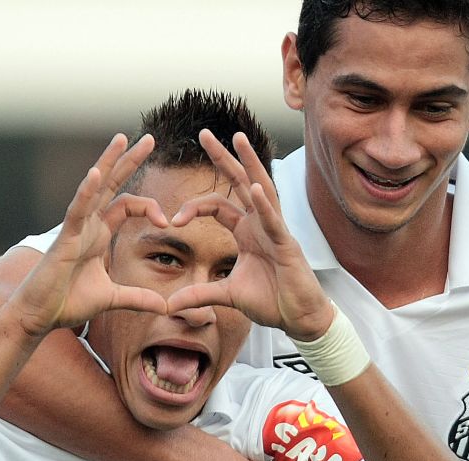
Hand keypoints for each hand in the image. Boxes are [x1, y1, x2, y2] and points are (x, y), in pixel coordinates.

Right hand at [9, 133, 169, 335]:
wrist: (40, 315)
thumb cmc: (68, 302)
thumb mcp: (112, 298)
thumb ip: (138, 298)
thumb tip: (166, 306)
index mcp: (98, 233)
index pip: (127, 204)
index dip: (150, 207)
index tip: (167, 221)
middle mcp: (87, 224)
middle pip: (111, 184)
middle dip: (130, 161)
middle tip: (150, 138)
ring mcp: (75, 228)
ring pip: (93, 188)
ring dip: (108, 162)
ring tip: (123, 139)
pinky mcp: (64, 239)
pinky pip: (76, 210)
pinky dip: (85, 192)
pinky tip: (95, 173)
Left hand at [166, 129, 333, 341]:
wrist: (299, 318)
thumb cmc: (271, 301)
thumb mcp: (227, 296)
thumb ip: (199, 295)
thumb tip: (169, 305)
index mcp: (247, 231)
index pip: (217, 205)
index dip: (193, 207)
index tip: (173, 221)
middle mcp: (261, 223)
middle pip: (238, 182)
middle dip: (222, 157)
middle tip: (203, 133)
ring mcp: (276, 230)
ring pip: (260, 189)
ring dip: (248, 163)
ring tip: (237, 138)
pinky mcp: (287, 245)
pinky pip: (274, 221)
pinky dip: (263, 205)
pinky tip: (252, 188)